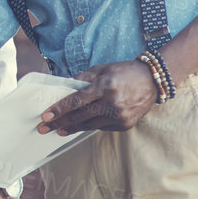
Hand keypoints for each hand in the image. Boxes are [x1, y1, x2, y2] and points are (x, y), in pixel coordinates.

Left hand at [37, 60, 160, 135]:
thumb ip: (83, 78)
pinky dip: (90, 126)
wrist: (153, 81)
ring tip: (58, 130)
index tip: (45, 116)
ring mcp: (119, 116)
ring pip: (88, 125)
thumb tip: (65, 87)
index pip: (76, 101)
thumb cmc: (125, 72)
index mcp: (104, 87)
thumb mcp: (103, 69)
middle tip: (43, 128)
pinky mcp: (124, 125)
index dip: (59, 109)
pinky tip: (80, 125)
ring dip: (71, 128)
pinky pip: (101, 127)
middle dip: (59, 123)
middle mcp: (112, 103)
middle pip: (79, 116)